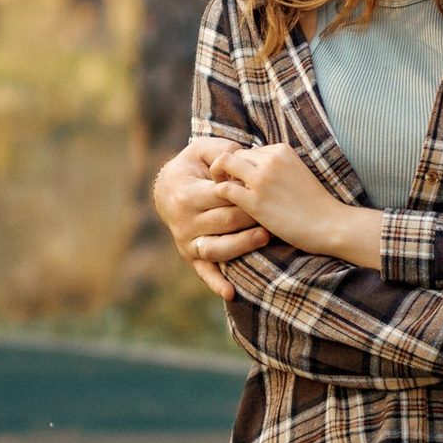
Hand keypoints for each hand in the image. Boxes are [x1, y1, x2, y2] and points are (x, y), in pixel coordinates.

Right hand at [152, 141, 269, 300]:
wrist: (167, 188)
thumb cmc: (192, 166)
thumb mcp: (202, 149)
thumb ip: (223, 149)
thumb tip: (242, 154)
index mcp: (187, 194)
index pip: (222, 197)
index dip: (247, 192)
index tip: (269, 188)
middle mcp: (184, 221)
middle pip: (225, 222)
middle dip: (252, 216)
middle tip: (276, 213)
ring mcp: (186, 241)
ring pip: (218, 248)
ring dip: (243, 245)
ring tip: (266, 237)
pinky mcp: (190, 256)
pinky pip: (204, 272)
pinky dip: (216, 284)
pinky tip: (232, 293)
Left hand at [215, 139, 380, 267]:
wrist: (330, 224)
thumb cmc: (315, 204)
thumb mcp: (298, 172)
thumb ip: (278, 167)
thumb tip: (255, 166)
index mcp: (282, 150)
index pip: (250, 150)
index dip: (245, 166)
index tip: (247, 181)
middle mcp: (271, 160)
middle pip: (235, 155)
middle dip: (228, 169)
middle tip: (229, 186)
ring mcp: (262, 179)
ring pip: (224, 164)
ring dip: (218, 176)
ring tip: (222, 192)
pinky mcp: (255, 201)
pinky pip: (223, 189)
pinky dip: (219, 194)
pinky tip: (226, 205)